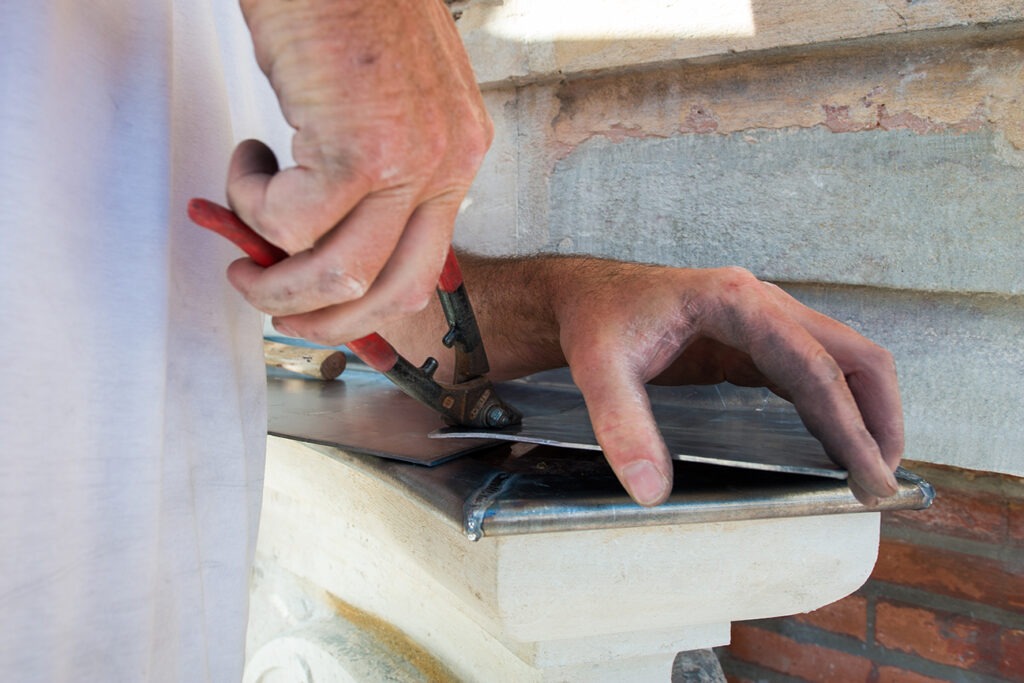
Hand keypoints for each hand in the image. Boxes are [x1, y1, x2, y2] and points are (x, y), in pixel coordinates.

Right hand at [225, 0, 491, 341]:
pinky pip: (290, 222)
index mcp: (459, 159)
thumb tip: (330, 244)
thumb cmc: (351, 13)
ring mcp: (409, 160)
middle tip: (267, 297)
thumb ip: (377, 176)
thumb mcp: (388, 105)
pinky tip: (251, 157)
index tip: (318, 313)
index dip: (364, 310)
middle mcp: (447, 166)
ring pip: (338, 275)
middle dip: (317, 317)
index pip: (423, 272)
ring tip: (241, 244)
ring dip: (274, 278)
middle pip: (389, 293)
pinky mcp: (359, 145)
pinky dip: (252, 202)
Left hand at [553, 262, 903, 505]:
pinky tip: (832, 445)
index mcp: (736, 303)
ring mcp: (763, 319)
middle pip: (853, 355)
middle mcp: (762, 304)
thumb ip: (622, 426)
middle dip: (879, 417)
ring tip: (868, 472)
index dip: (849, 424)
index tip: (869, 475)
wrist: (582, 296)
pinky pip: (811, 370)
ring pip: (842, 360)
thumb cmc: (594, 322)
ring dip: (864, 412)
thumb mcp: (599, 372)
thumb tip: (650, 489)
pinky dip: (833, 407)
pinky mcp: (753, 339)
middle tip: (880, 481)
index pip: (815, 366)